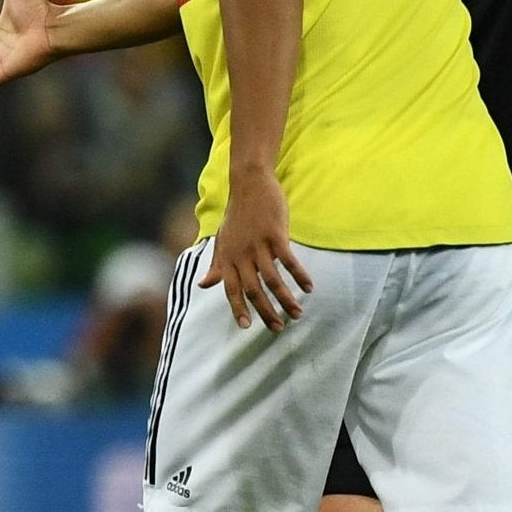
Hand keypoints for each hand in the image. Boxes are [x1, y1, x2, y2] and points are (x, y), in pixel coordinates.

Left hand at [201, 166, 312, 330]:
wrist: (249, 184)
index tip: (246, 327)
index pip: (231, 288)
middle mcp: (241, 253)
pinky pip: (288, 260)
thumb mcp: (222, 240)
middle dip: (265, 311)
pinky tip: (308, 288)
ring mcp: (258, 244)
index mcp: (228, 257)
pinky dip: (299, 276)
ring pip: (272, 279)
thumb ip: (216, 265)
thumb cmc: (237, 215)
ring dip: (286, 299)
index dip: (238, 308)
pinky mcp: (275, 234)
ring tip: (297, 313)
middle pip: (253, 289)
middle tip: (278, 327)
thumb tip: (202, 285)